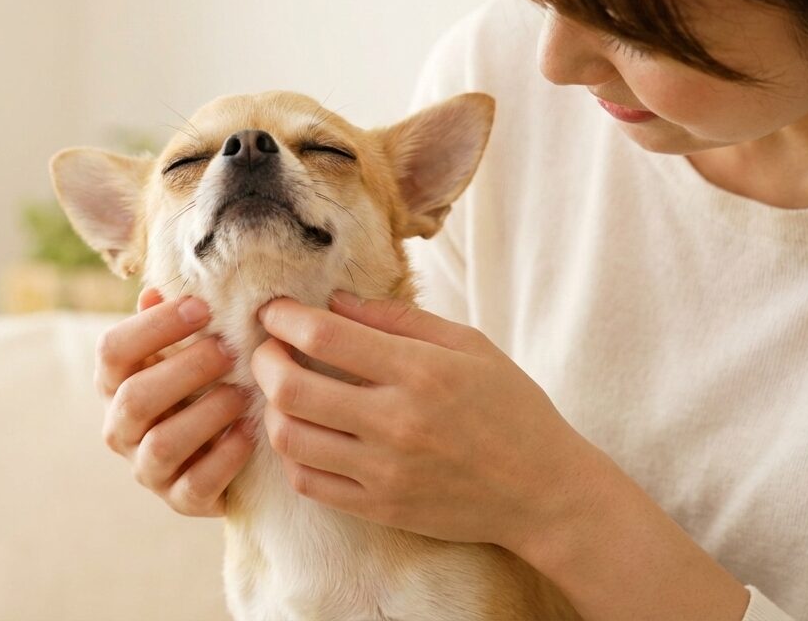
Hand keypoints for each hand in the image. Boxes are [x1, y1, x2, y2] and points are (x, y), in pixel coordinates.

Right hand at [96, 287, 252, 516]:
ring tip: (241, 394)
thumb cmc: (201, 385)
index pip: (112, 351)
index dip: (154, 326)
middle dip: (185, 369)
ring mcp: (147, 469)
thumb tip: (155, 291)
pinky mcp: (180, 501)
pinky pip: (195, 485)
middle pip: (135, 398)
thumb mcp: (185, 352)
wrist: (226, 451)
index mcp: (115, 384)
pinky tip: (250, 434)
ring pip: (162, 445)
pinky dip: (224, 459)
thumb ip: (170, 325)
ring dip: (206, 415)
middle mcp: (121, 429)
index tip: (201, 308)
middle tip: (228, 350)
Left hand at [250, 292, 589, 553]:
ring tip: (283, 392)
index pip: (325, 335)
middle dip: (263, 359)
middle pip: (291, 387)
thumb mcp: (469, 345)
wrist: (543, 492)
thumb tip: (334, 300)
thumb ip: (399, 318)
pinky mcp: (380, 507)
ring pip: (289, 437)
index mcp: (421, 371)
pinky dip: (293, 454)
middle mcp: (396, 422)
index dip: (284, 317)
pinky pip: (308, 482)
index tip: (274, 310)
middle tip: (267, 349)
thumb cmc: (510, 407)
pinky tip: (304, 434)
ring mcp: (384, 471)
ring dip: (272, 408)